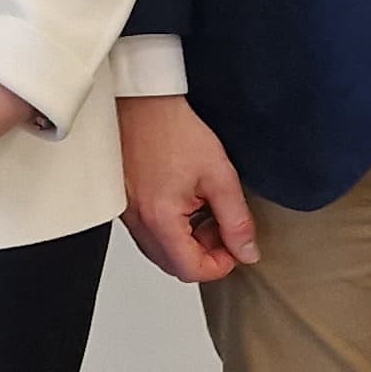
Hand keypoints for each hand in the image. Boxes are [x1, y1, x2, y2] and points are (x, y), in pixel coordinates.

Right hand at [118, 92, 262, 283]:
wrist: (141, 101)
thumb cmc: (172, 129)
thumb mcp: (220, 176)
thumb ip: (237, 220)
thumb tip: (246, 251)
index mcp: (160, 219)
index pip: (191, 270)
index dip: (220, 265)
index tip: (235, 246)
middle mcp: (137, 222)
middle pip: (174, 264)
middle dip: (204, 254)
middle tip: (222, 227)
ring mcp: (127, 214)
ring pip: (161, 250)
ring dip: (187, 242)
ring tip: (204, 209)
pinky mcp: (124, 203)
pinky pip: (149, 231)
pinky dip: (171, 228)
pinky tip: (185, 201)